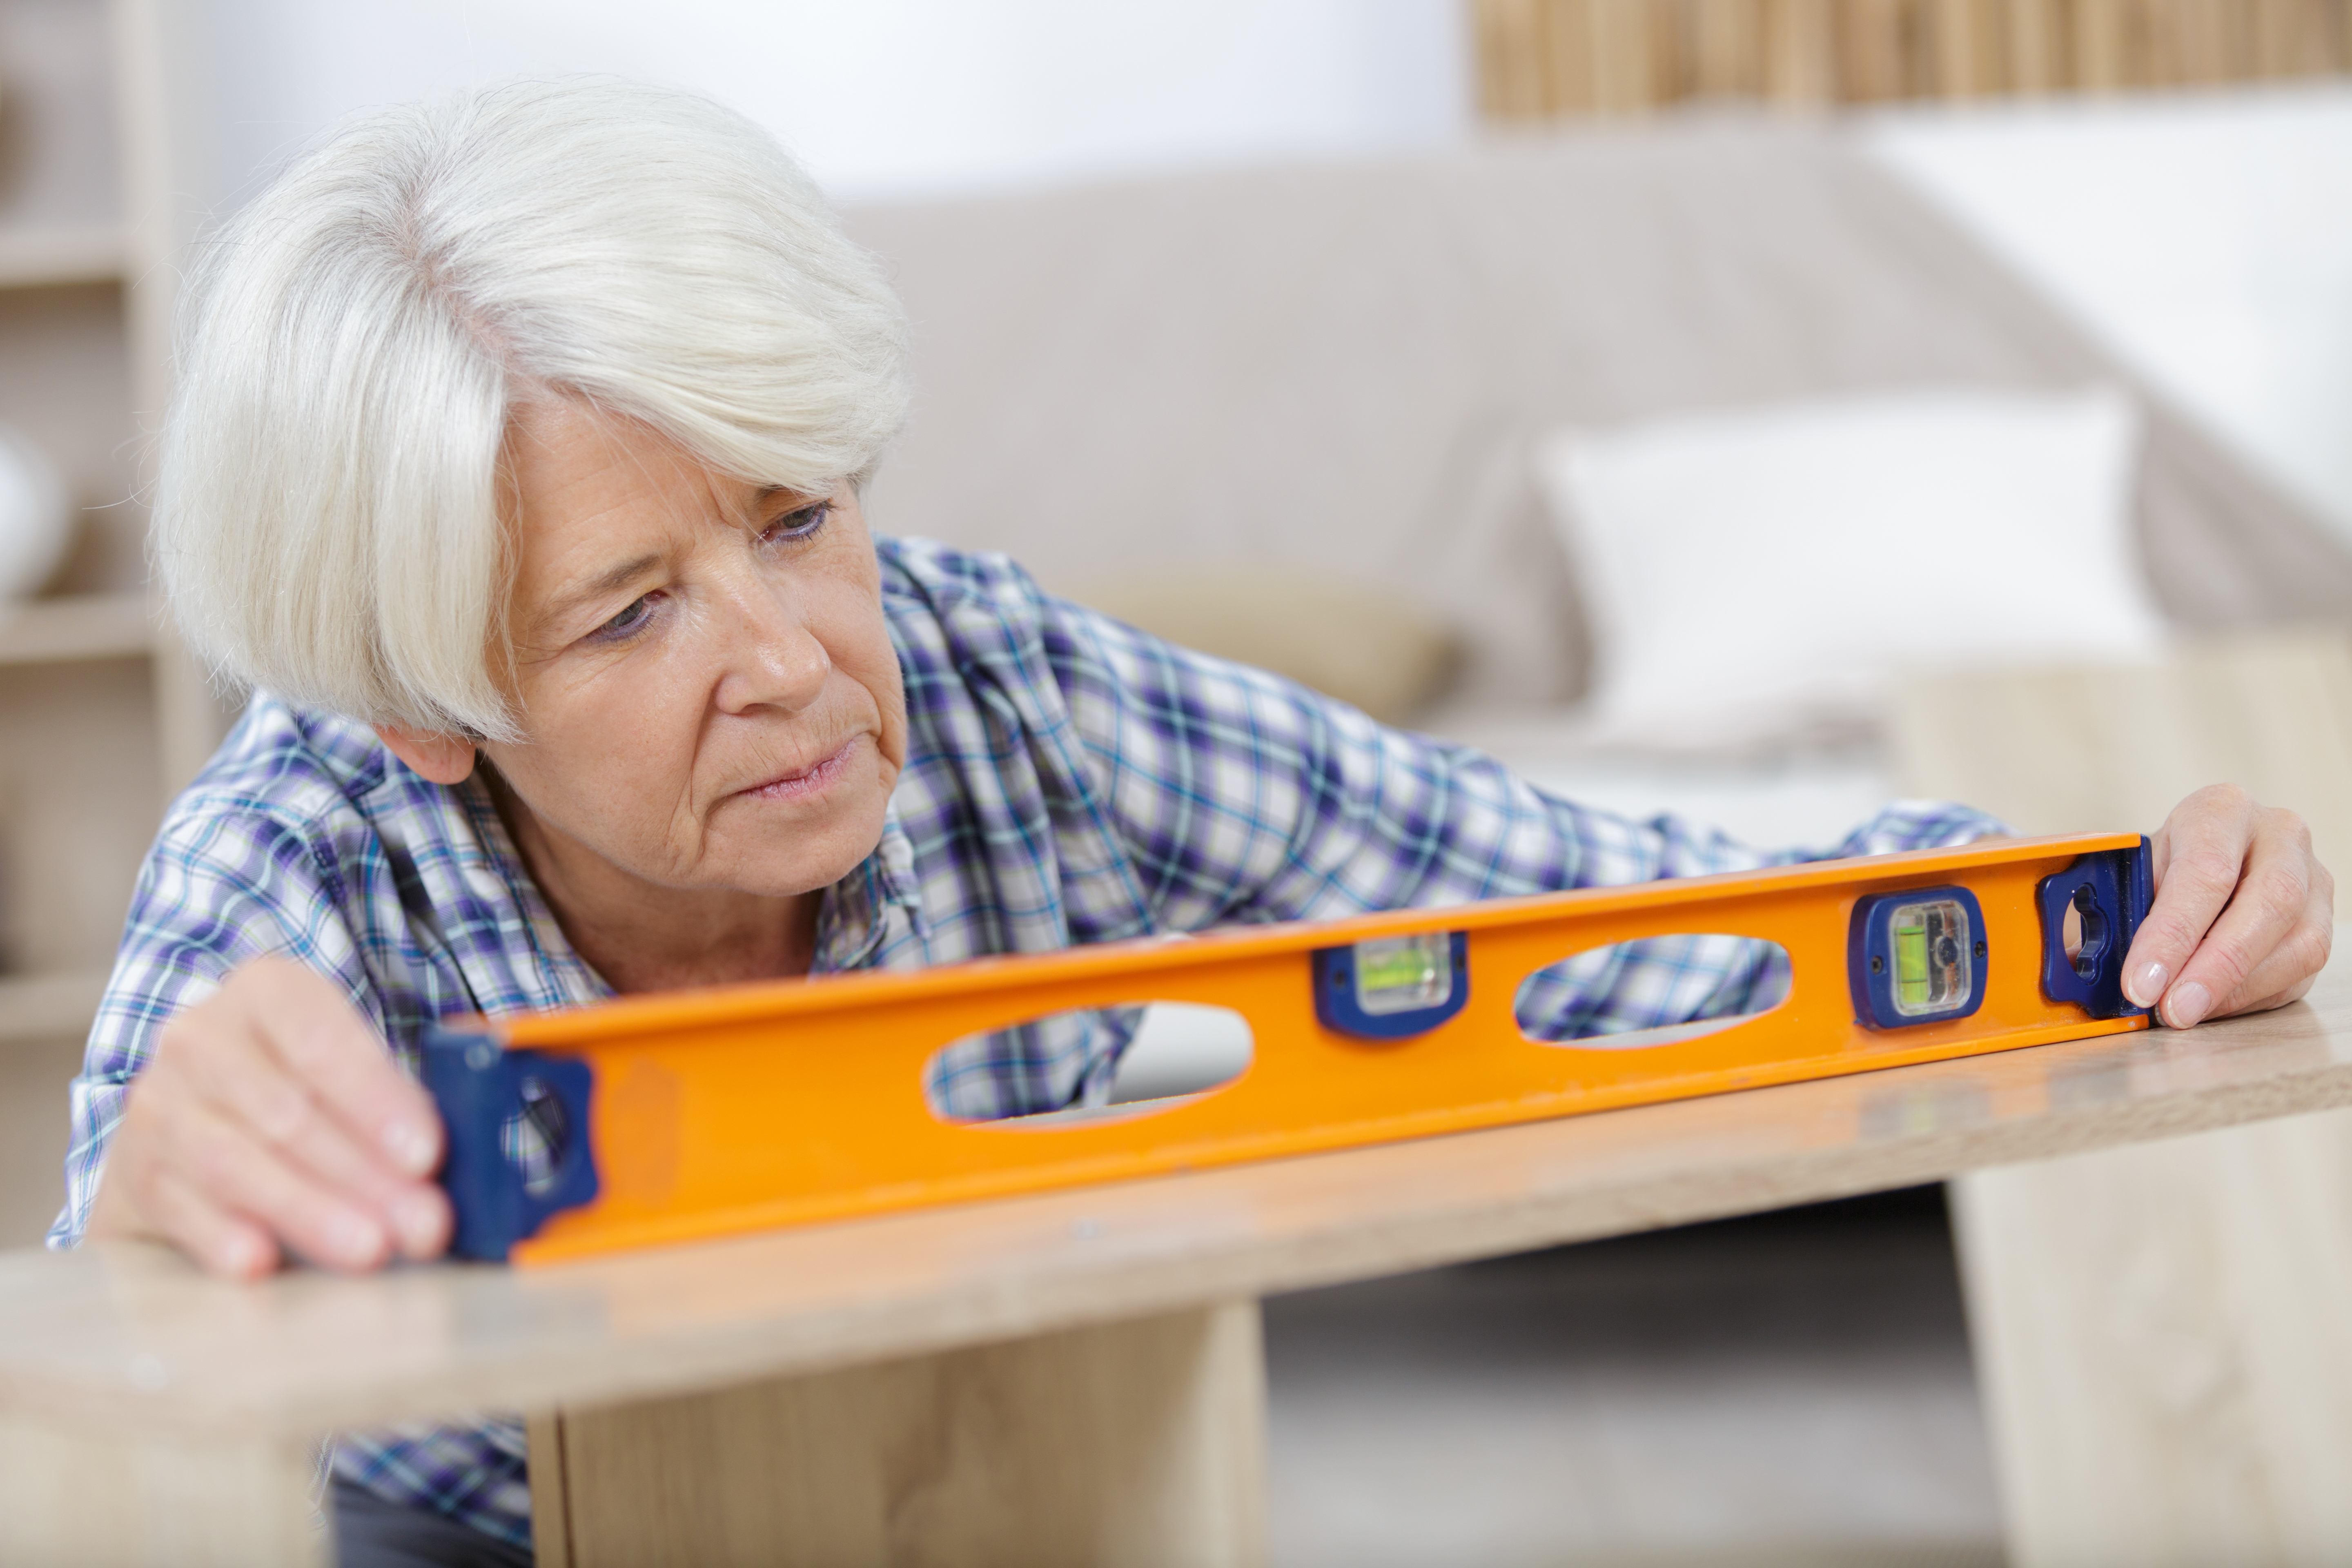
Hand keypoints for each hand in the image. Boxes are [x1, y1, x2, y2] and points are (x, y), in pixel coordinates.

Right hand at [85, 956, 449, 1278]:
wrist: (192, 1105)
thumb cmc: (297, 1083)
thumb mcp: (345, 1065)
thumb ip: (396, 1101)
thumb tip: (446, 1163)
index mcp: (268, 991)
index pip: (323, 1042)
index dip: (376, 1101)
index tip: (426, 1156)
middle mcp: (202, 1037)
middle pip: (287, 1112)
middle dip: (363, 1175)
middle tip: (421, 1225)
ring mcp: (160, 1101)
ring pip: (233, 1161)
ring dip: (308, 1211)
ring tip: (369, 1250)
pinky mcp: (137, 1167)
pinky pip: (180, 1204)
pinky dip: (221, 1235)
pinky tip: (261, 1262)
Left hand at [2121, 785, 2333, 1028]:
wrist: (2201, 860)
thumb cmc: (2158, 867)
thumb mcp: (2129, 871)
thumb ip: (2118, 910)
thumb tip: (2086, 968)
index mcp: (2222, 811)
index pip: (2206, 872)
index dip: (2172, 934)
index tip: (2141, 983)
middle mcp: (2280, 835)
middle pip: (2269, 902)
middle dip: (2215, 967)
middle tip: (2171, 1009)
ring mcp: (2314, 878)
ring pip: (2299, 943)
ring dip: (2237, 988)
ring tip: (2185, 1012)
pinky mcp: (2323, 921)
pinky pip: (2302, 970)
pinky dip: (2253, 996)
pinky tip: (2211, 1005)